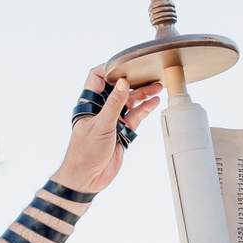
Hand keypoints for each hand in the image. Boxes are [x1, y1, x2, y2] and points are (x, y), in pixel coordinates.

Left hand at [56, 68, 163, 195]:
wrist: (88, 178)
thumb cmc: (85, 152)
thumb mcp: (101, 125)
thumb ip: (114, 104)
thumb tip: (123, 83)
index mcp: (89, 103)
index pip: (97, 77)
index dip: (109, 69)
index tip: (125, 64)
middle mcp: (101, 109)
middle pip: (118, 88)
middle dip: (133, 81)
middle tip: (148, 74)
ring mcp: (112, 119)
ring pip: (129, 102)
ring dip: (142, 95)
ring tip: (157, 87)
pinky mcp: (122, 131)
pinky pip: (135, 116)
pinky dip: (145, 109)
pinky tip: (154, 102)